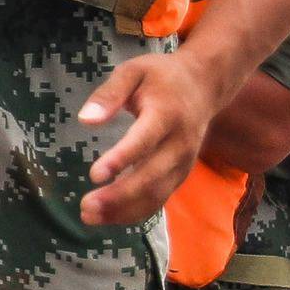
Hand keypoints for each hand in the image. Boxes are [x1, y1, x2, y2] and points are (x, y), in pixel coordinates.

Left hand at [79, 49, 224, 227]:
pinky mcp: (180, 173)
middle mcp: (180, 142)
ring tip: (89, 217)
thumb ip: (108, 94)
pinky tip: (108, 217)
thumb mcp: (132, 72)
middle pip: (152, 175)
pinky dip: (135, 211)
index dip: (121, 159)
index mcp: (167, 114)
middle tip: (86, 206)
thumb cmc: (160, 77)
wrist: (203, 86)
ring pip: (157, 193)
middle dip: (119, 195)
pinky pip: (160, 198)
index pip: (144, 141)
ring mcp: (184, 161)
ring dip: (124, 210)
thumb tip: (85, 120)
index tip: (95, 175)